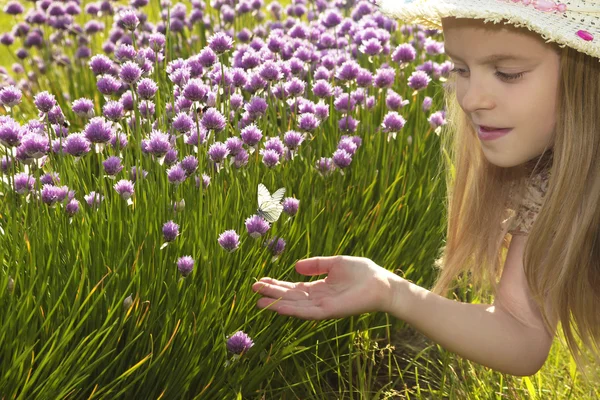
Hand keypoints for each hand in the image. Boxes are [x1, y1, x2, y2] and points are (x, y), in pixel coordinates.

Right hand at [251, 255, 400, 319]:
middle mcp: (318, 298)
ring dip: (276, 302)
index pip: (294, 287)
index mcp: (319, 287)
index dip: (277, 284)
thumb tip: (295, 266)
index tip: (261, 280)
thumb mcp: (336, 263)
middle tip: (252, 288)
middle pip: (290, 296)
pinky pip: (305, 311)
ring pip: (294, 305)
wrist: (382, 283)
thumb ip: (316, 264)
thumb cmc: (363, 272)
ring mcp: (322, 306)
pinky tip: (277, 306)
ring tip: (258, 300)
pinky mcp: (328, 311)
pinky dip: (290, 309)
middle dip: (272, 293)